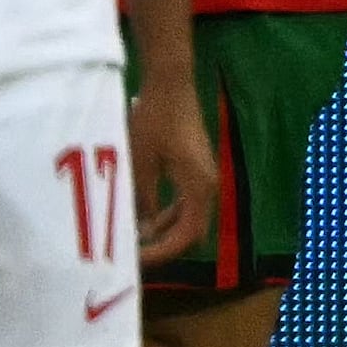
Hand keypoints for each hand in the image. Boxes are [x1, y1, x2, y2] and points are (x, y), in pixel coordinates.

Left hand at [127, 65, 213, 262]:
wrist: (171, 85)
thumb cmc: (154, 121)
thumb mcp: (141, 161)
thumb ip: (143, 198)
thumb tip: (143, 231)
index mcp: (199, 188)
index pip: (187, 235)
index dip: (163, 253)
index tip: (138, 261)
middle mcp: (209, 187)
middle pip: (194, 231)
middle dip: (167, 247)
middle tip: (137, 257)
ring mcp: (205, 177)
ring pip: (191, 217)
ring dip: (167, 231)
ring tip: (139, 242)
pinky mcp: (197, 168)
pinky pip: (187, 202)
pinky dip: (170, 214)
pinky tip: (148, 217)